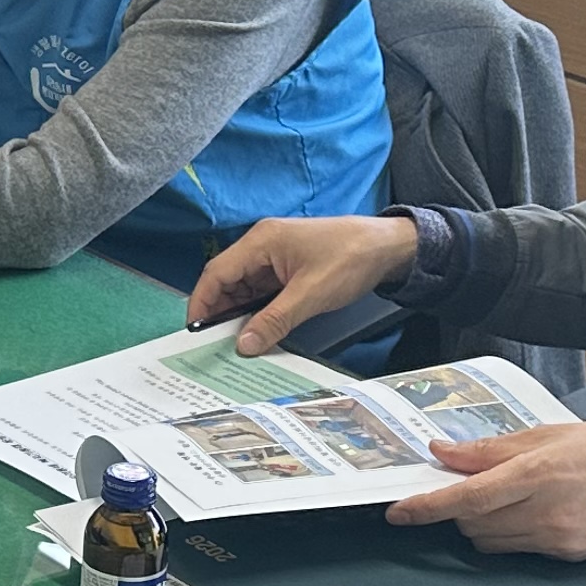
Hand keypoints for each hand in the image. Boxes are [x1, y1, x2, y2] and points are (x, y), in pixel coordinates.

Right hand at [185, 213, 416, 354]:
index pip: (217, 272)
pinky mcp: (287, 268)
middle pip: (227, 280)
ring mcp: (275, 257)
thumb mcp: (311, 294)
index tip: (195, 332)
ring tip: (235, 342)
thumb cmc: (352, 258)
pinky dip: (256, 310)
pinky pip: (262, 291)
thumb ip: (274, 320)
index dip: (202, 302)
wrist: (389, 247)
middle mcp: (262, 245)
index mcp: (261, 241)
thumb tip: (244, 345)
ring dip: (239, 313)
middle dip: (219, 312)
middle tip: (214, 344)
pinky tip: (258, 330)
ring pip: (244, 288)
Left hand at [385, 419, 585, 557]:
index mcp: (541, 473)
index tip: (398, 511)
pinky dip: (512, 533)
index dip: (426, 508)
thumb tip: (446, 453)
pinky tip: (531, 512)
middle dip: (457, 510)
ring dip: (482, 524)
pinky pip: (522, 550)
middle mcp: (547, 512)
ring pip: (492, 542)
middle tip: (462, 486)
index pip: (466, 498)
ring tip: (503, 497)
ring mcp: (559, 539)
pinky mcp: (571, 557)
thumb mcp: (557, 433)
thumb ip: (496, 448)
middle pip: (473, 524)